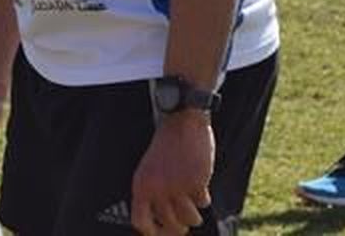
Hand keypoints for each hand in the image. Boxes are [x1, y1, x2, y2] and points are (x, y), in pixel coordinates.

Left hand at [131, 112, 213, 234]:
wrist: (181, 121)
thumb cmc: (167, 145)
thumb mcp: (149, 169)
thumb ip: (153, 193)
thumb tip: (164, 221)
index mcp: (141, 186)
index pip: (141, 222)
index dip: (153, 233)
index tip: (162, 233)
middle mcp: (157, 190)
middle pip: (170, 225)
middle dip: (180, 227)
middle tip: (185, 224)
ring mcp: (177, 188)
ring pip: (190, 219)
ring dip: (194, 214)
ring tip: (195, 202)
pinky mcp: (196, 183)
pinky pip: (203, 202)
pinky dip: (204, 195)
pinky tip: (200, 181)